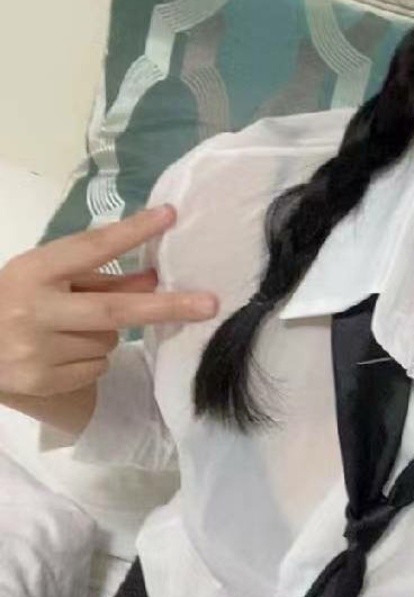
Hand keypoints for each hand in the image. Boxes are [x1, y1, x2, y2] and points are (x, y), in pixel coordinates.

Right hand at [0, 206, 218, 397]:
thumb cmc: (14, 302)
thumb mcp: (48, 279)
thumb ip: (100, 277)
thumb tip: (155, 277)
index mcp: (32, 272)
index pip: (90, 249)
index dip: (131, 232)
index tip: (169, 216)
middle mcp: (34, 309)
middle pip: (115, 310)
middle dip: (167, 307)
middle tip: (210, 304)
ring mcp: (37, 349)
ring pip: (109, 341)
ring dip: (105, 334)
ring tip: (68, 329)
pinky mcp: (42, 380)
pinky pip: (97, 367)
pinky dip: (91, 360)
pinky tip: (60, 352)